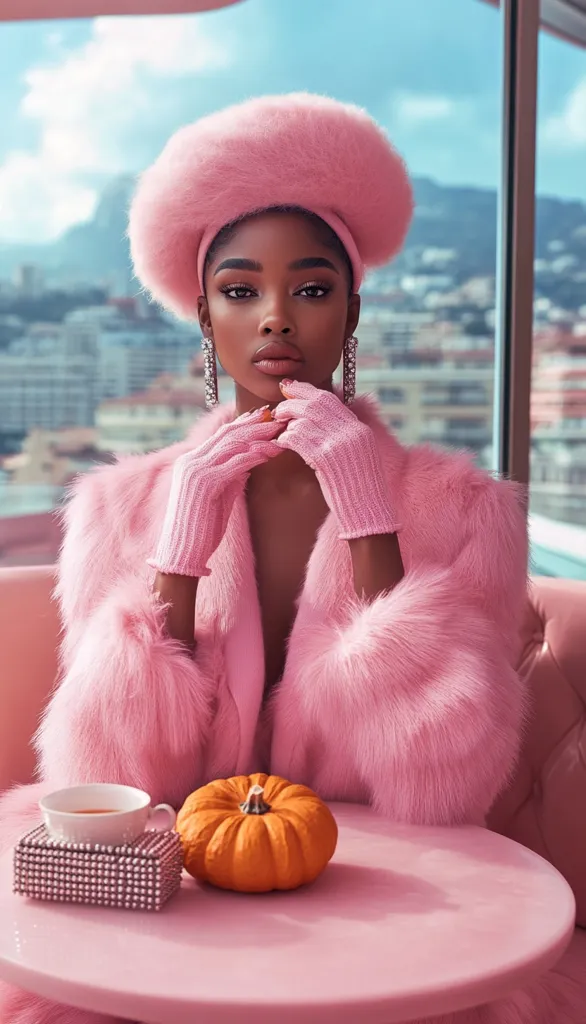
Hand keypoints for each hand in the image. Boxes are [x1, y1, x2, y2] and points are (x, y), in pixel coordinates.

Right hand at [148, 407, 279, 576]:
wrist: (182, 552)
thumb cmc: (202, 529)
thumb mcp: (219, 497)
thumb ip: (230, 477)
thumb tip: (248, 463)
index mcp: (190, 462)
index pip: (220, 435)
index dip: (244, 423)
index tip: (264, 416)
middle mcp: (190, 461)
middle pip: (228, 434)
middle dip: (255, 424)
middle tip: (278, 417)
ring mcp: (195, 470)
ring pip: (232, 444)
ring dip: (259, 436)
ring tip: (281, 431)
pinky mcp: (205, 482)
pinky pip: (235, 463)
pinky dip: (255, 455)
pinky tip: (271, 451)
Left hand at [273, 381, 399, 539]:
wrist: (368, 512)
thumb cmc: (361, 491)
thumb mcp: (360, 457)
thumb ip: (345, 437)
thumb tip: (320, 423)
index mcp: (360, 429)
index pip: (330, 400)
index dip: (307, 391)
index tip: (291, 388)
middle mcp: (351, 431)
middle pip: (316, 403)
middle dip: (292, 402)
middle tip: (278, 407)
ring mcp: (338, 443)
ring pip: (304, 419)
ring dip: (286, 423)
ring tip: (278, 428)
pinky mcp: (325, 457)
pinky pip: (298, 439)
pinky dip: (285, 438)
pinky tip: (279, 443)